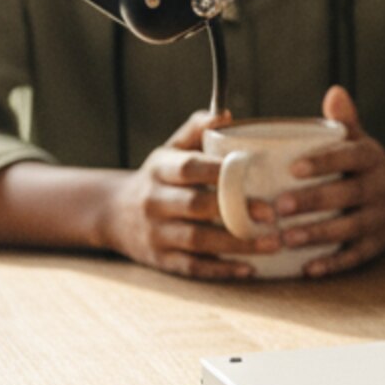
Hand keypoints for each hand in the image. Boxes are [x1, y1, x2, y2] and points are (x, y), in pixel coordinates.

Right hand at [103, 108, 282, 280]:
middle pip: (195, 206)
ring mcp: (156, 233)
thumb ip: (197, 130)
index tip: (251, 169)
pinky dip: (220, 270)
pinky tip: (250, 269)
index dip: (217, 169)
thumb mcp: (170, 149)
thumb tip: (225, 114)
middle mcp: (155, 201)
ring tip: (272, 242)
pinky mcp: (161, 260)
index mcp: (160, 170)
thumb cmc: (159, 176)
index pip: (188, 168)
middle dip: (234, 209)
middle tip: (272, 212)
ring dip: (236, 244)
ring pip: (197, 241)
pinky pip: (192, 268)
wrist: (112, 213)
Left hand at [273, 85, 384, 276]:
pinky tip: (307, 268)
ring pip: (350, 228)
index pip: (351, 157)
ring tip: (286, 237)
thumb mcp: (360, 140)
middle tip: (280, 206)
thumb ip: (345, 121)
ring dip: (319, 234)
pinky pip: (355, 256)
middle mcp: (379, 188)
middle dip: (315, 201)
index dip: (324, 162)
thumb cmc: (365, 165)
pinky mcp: (375, 244)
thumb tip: (334, 92)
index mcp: (372, 159)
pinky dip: (333, 264)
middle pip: (349, 194)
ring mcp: (379, 218)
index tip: (293, 167)